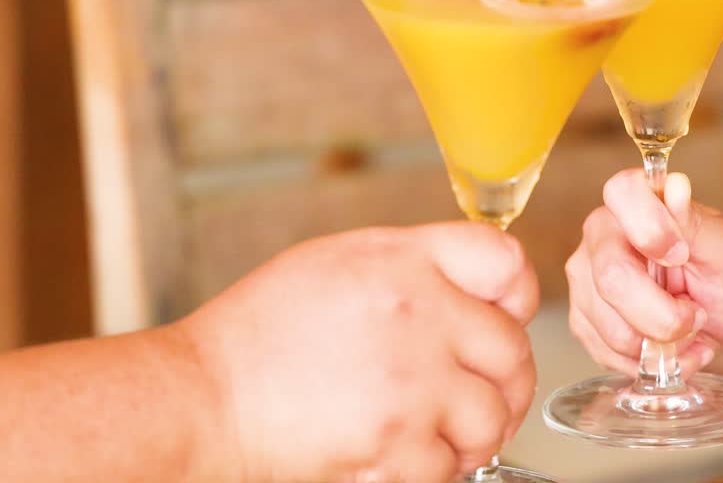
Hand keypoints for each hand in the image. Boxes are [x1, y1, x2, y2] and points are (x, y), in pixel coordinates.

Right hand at [177, 222, 539, 482]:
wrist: (206, 396)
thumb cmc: (261, 332)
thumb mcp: (338, 262)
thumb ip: (412, 266)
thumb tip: (471, 289)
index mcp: (405, 261)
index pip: (505, 263)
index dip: (516, 295)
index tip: (506, 315)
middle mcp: (419, 313)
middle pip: (512, 349)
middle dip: (504, 379)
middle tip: (487, 393)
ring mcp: (413, 379)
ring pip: (493, 415)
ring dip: (477, 431)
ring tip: (449, 431)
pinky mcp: (397, 438)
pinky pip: (451, 464)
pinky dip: (438, 468)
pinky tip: (410, 453)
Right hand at [566, 169, 722, 377]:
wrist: (722, 318)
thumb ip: (696, 222)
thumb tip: (675, 186)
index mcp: (636, 201)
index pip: (622, 192)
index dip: (650, 226)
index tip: (680, 254)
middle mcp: (602, 234)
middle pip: (611, 276)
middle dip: (664, 314)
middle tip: (696, 315)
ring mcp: (585, 279)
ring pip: (610, 326)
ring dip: (661, 343)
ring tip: (686, 330)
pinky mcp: (583, 321)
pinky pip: (607, 353)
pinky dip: (648, 361)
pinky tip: (669, 349)